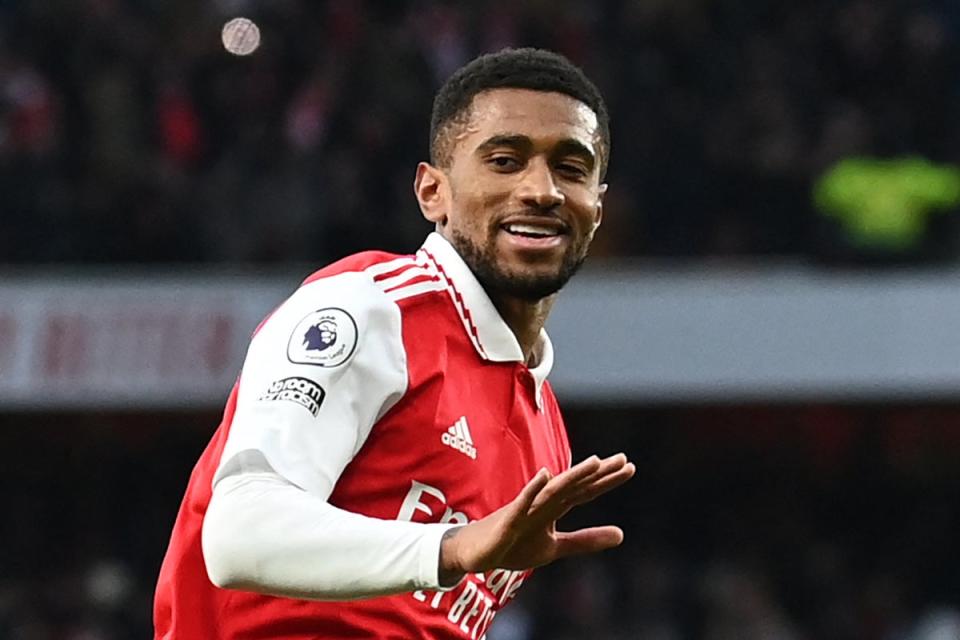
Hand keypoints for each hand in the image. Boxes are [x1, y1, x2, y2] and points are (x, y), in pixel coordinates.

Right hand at [438, 453, 634, 582]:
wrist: (475, 553)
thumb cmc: (513, 544)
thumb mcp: (555, 547)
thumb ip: (586, 540)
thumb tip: (622, 534)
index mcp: (554, 507)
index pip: (585, 491)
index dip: (606, 480)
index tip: (629, 467)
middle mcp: (543, 502)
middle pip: (574, 485)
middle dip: (598, 473)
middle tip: (623, 459)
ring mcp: (526, 508)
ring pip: (553, 490)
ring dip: (573, 476)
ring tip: (594, 463)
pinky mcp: (509, 518)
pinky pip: (522, 502)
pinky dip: (533, 489)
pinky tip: (545, 475)